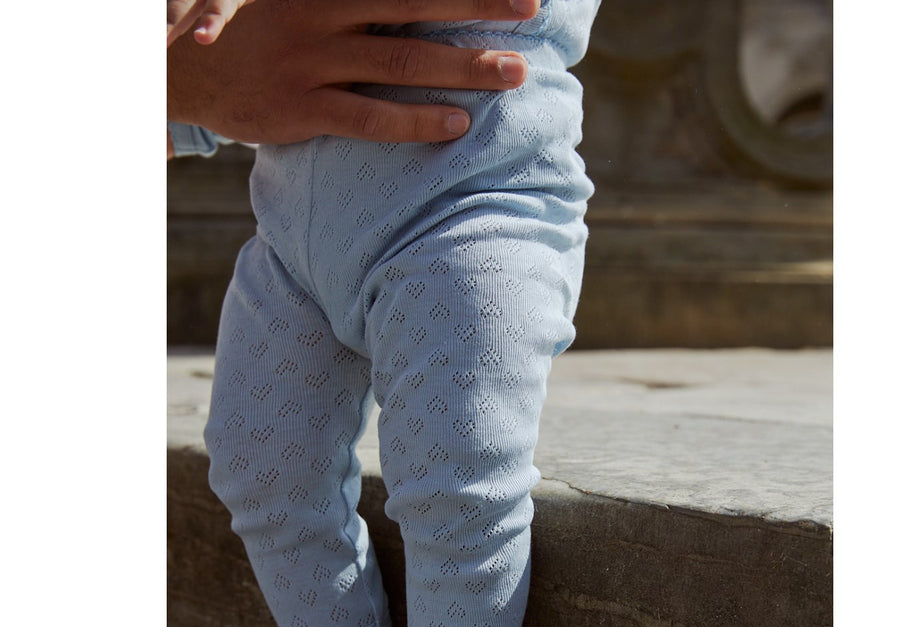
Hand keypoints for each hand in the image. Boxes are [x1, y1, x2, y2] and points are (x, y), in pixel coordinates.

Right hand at [167, 0, 539, 144]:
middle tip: (529, 10)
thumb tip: (400, 3)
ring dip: (463, 67)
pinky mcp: (303, 109)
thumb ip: (351, 1)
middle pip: (414, 5)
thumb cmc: (251, 28)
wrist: (182, 68)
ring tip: (513, 73)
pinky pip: (371, 118)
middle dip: (476, 6)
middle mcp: (321, 13)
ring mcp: (312, 62)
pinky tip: (456, 123)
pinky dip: (416, 121)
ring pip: (402, 63)